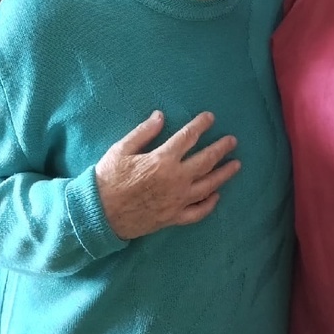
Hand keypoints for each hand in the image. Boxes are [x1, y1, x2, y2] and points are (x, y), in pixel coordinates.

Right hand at [95, 110, 240, 239]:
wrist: (98, 213)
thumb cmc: (108, 179)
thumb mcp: (121, 149)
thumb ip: (143, 132)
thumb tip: (160, 116)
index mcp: (162, 160)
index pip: (188, 137)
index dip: (201, 125)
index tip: (211, 117)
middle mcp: (176, 180)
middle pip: (206, 160)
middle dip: (221, 148)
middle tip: (232, 141)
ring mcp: (177, 200)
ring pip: (208, 186)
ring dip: (224, 174)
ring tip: (236, 165)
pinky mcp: (173, 218)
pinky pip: (198, 212)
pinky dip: (210, 204)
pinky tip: (216, 196)